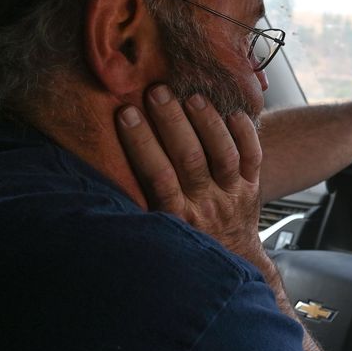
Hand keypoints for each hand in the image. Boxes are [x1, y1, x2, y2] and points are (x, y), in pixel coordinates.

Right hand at [115, 84, 266, 266]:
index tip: (126, 112)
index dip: (141, 142)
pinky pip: (253, 158)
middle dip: (172, 122)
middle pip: (190, 159)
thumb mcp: (156, 228)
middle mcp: (205, 204)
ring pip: (223, 155)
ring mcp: (231, 195)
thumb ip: (137, 200)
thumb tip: (98, 166)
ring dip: (208, 123)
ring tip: (192, 97)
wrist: (231, 258)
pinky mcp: (252, 187)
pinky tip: (233, 113)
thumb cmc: (185, 238)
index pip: (157, 175)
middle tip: (157, 92)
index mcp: (175, 215)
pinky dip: (245, 134)